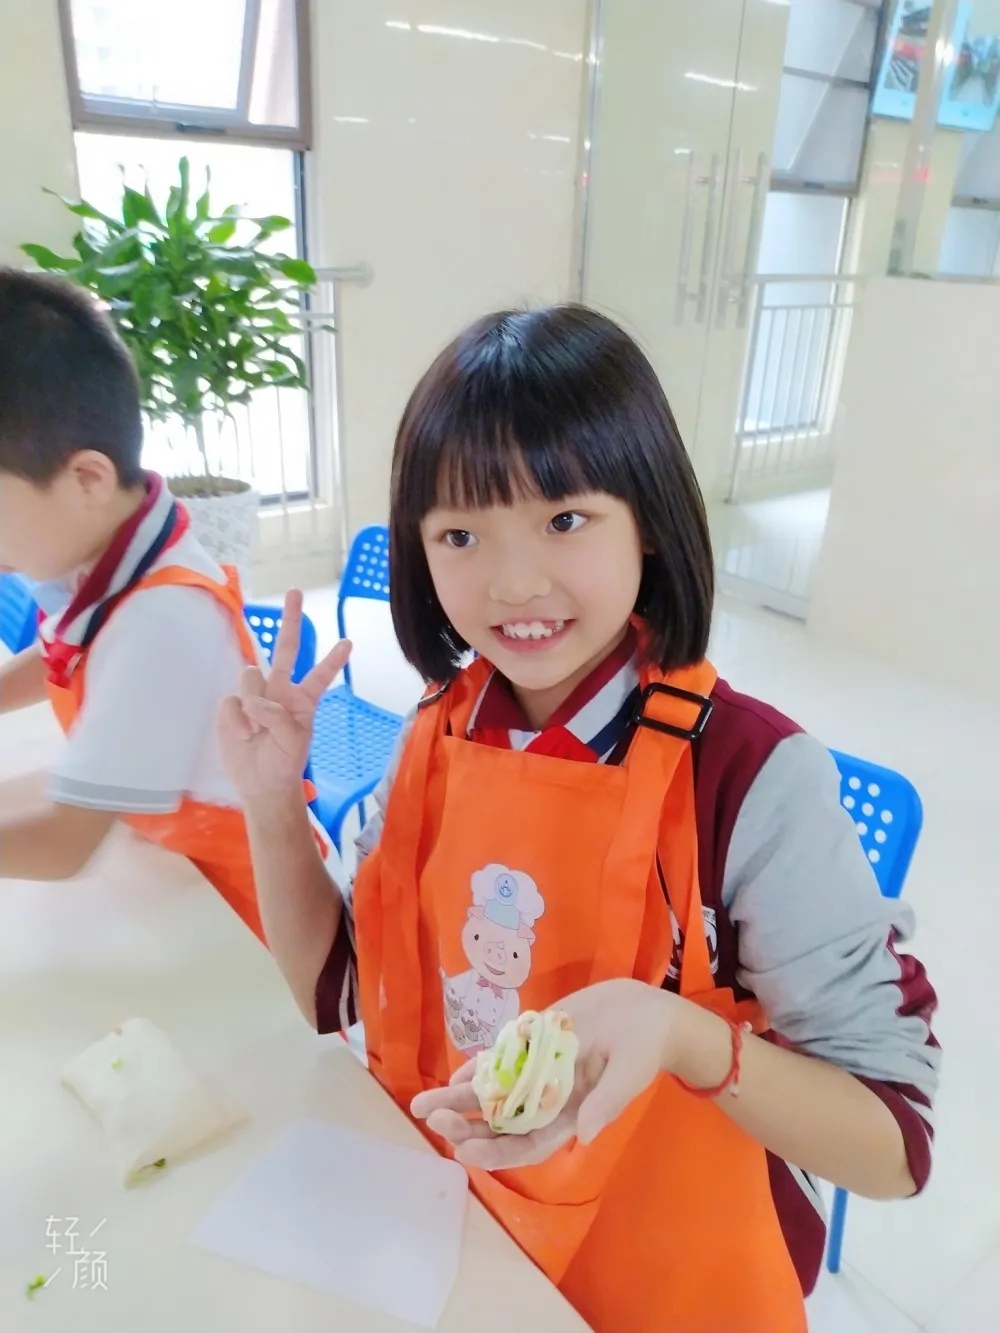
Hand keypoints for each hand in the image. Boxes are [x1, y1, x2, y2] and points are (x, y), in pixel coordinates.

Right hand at [217, 589, 350, 799]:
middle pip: (284, 649)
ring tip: (256, 731)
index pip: (319, 674)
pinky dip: (236, 720)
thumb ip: (279, 717)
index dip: (333, 659)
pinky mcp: (232, 706)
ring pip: (250, 675)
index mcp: (303, 699)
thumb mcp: (294, 741)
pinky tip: (243, 735)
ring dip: (252, 704)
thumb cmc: (284, 762)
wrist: (260, 784)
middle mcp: (280, 690)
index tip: (349, 642)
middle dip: (290, 620)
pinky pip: (231, 700)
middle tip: (295, 592)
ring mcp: (254, 695)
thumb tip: (254, 702)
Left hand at [411, 980, 718, 1170]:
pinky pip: (500, 1060)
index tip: (464, 1150)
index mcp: (570, 1116)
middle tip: (432, 1117)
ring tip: (422, 1103)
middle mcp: (546, 1099)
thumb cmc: (643, 1047)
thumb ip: (607, 1102)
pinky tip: (454, 1073)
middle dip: (464, 1124)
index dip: (496, 1152)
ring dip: (459, 1099)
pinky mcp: (534, 1043)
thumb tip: (585, 1135)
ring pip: (492, 1092)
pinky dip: (477, 1069)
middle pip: (499, 1122)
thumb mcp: (630, 1073)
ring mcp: (536, 1071)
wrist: (645, 1010)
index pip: (526, 1145)